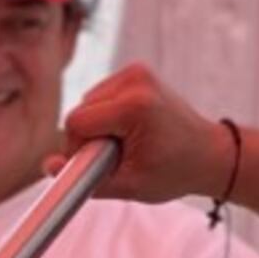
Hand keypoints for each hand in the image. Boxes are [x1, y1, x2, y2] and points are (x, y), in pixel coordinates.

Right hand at [57, 63, 229, 206]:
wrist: (210, 153)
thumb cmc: (174, 172)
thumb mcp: (129, 186)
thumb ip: (86, 179)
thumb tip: (48, 167)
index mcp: (134, 106)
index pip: (77, 123)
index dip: (79, 149)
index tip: (98, 165)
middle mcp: (136, 80)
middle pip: (81, 111)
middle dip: (90, 138)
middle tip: (118, 156)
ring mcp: (137, 72)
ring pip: (89, 102)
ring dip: (98, 126)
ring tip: (128, 143)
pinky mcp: (137, 71)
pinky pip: (101, 96)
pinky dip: (107, 115)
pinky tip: (130, 128)